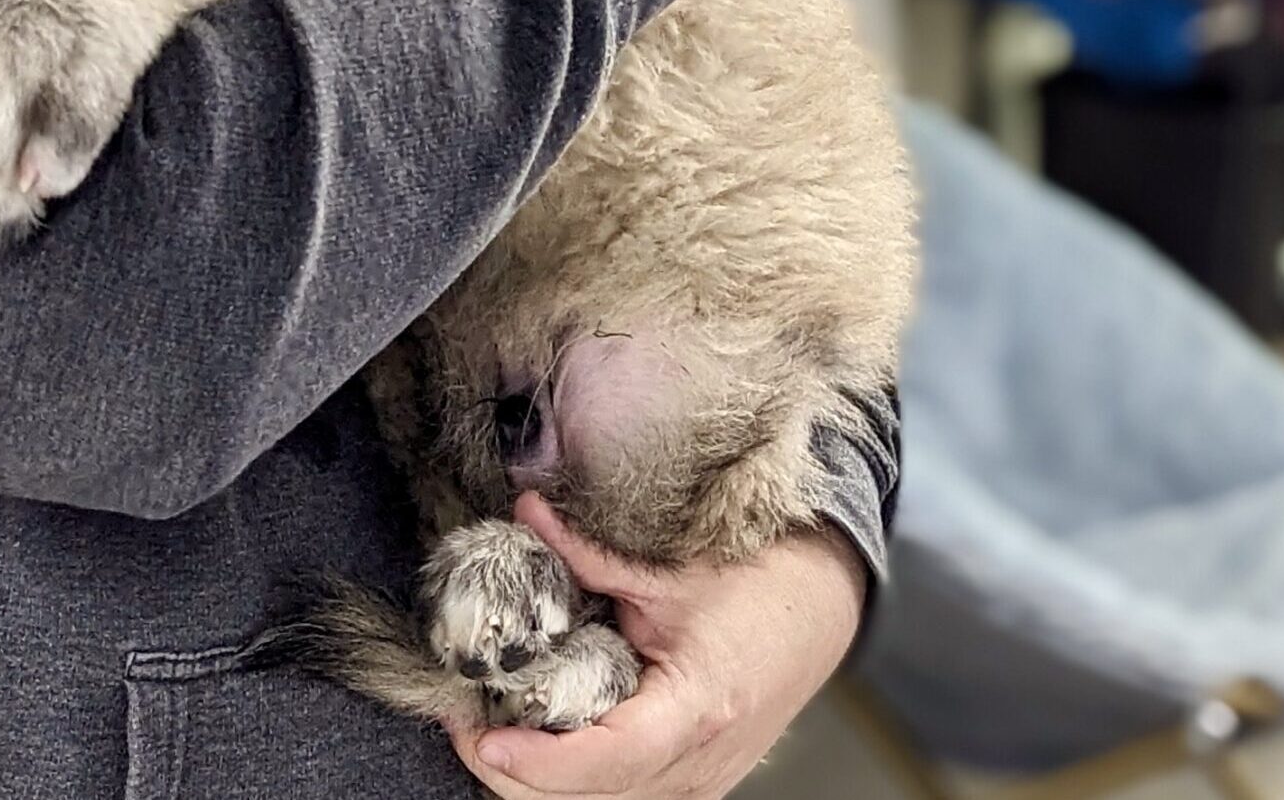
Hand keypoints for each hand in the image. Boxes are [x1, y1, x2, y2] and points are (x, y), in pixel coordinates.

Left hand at [449, 492, 865, 798]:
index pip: (606, 762)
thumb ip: (591, 552)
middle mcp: (699, 763)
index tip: (481, 734)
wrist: (823, 607)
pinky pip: (621, 796)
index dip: (538, 760)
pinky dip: (572, 781)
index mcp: (696, 709)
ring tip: (485, 728)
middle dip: (515, 774)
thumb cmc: (760, 585)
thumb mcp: (672, 569)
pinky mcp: (692, 780)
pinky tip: (536, 740)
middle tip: (459, 722)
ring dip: (538, 782)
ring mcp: (699, 781)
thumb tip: (524, 512)